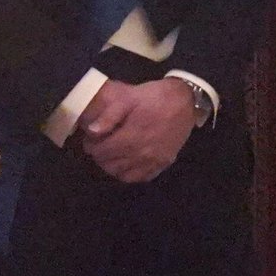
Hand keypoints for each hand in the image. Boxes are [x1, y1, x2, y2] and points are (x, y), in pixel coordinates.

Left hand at [72, 78, 196, 183]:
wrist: (185, 101)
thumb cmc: (154, 97)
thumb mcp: (129, 98)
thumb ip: (110, 115)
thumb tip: (92, 131)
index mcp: (131, 137)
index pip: (102, 152)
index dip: (91, 147)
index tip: (90, 141)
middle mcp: (142, 154)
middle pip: (110, 165)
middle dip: (100, 157)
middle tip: (99, 146)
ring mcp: (153, 161)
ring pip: (123, 174)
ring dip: (112, 166)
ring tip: (111, 154)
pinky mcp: (163, 163)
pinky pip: (141, 177)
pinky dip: (130, 173)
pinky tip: (127, 163)